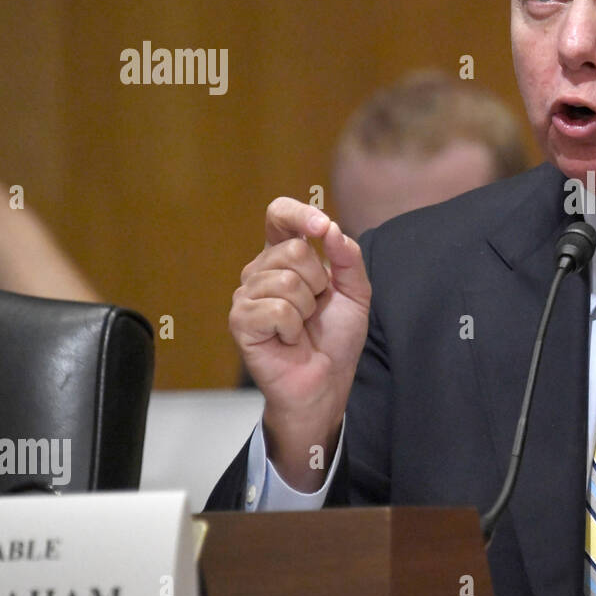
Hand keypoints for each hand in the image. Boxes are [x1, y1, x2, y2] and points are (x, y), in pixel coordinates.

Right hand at [228, 197, 371, 489]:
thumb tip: (331, 229)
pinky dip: (294, 328)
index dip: (299, 214)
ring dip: (307, 309)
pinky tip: (289, 340)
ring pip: (287, 280)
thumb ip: (347, 257)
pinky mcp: (240, 320)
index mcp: (285, 257)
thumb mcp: (355, 291)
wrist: (326, 381)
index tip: (322, 227)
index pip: (279, 215)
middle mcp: (261, 270)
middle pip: (292, 250)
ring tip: (302, 327)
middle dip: (319, 282)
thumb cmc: (335, 337)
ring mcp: (247, 295)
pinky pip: (277, 308)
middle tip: (315, 308)